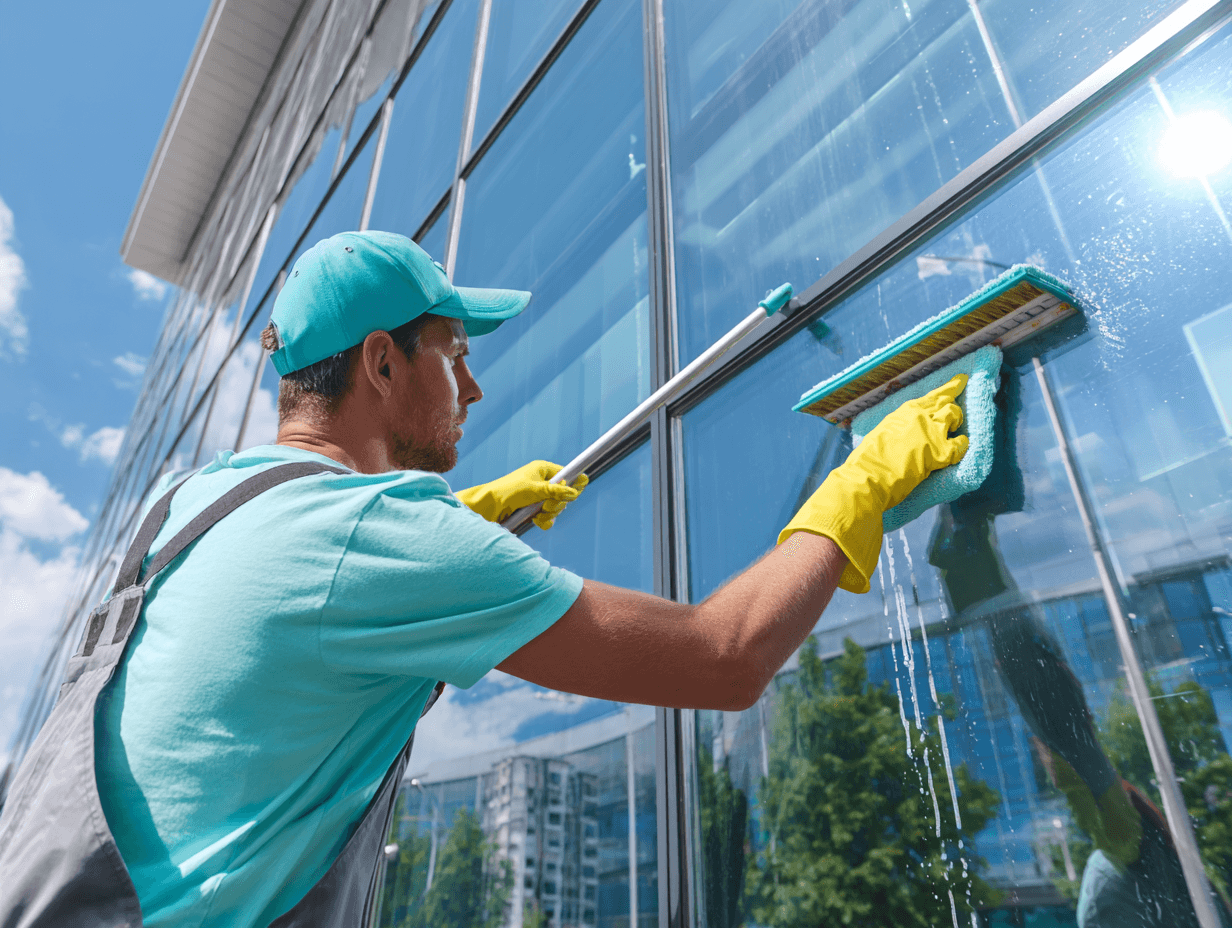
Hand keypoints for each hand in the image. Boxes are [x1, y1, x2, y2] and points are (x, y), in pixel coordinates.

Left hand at [456, 460, 588, 529]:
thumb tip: (575, 492)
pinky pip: (548, 516)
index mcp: (542, 469)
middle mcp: (542, 482)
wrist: (490, 507)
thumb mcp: (536, 489)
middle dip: (557, 502)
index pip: (565, 474)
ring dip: (550, 513)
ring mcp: (538, 496)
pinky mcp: (533, 509)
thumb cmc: (510, 491)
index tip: (581, 487)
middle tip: (547, 505)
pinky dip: (545, 520)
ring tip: (539, 514)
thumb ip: (557, 491)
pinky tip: (536, 521)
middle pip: (563, 493)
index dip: (573, 482)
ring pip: (556, 506)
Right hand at [778, 374, 968, 592]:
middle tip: (957, 416)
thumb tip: (905, 434)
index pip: (933, 396)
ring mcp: (932, 432)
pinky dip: (962, 446)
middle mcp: (920, 416)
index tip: (961, 381)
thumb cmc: (867, 460)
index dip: (950, 388)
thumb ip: (898, 429)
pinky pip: (960, 445)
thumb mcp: (881, 433)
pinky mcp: (940, 452)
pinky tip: (959, 449)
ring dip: (958, 424)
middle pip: (947, 404)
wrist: (867, 476)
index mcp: (904, 411)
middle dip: (954, 408)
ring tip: (957, 433)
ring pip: (955, 417)